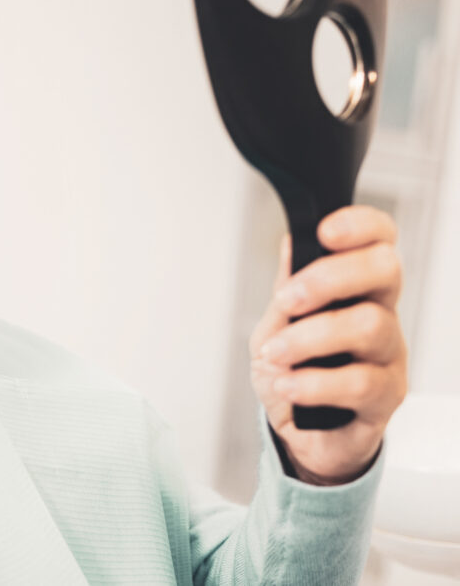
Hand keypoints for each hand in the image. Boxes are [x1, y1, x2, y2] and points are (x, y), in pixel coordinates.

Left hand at [249, 205, 407, 484]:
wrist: (300, 435)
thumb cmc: (294, 374)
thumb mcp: (277, 325)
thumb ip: (288, 288)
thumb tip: (291, 243)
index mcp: (357, 291)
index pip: (378, 242)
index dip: (360, 226)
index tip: (324, 231)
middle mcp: (381, 317)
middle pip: (385, 271)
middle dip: (329, 278)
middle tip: (287, 301)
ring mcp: (387, 358)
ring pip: (369, 326)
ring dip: (310, 338)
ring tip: (275, 355)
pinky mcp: (385, 400)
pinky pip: (360, 383)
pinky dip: (314, 382)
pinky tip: (288, 386)